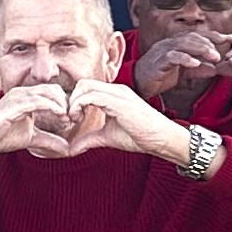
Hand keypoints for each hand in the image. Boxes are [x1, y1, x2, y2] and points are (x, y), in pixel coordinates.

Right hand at [0, 81, 76, 165]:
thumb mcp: (30, 138)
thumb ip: (48, 140)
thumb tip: (67, 149)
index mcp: (26, 97)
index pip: (53, 92)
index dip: (65, 104)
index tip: (72, 120)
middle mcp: (22, 93)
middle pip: (54, 89)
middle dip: (66, 103)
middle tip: (72, 119)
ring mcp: (17, 97)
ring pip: (48, 92)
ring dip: (61, 105)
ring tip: (67, 119)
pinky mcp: (14, 105)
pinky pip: (38, 101)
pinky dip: (52, 107)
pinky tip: (60, 116)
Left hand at [61, 79, 191, 164]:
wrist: (163, 139)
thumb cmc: (141, 137)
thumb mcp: (108, 137)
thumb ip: (89, 139)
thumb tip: (70, 149)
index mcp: (113, 95)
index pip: (86, 87)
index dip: (73, 101)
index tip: (71, 119)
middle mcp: (115, 90)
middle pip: (82, 83)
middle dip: (70, 100)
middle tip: (69, 119)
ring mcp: (117, 93)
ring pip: (84, 86)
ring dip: (73, 103)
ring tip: (73, 119)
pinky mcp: (118, 101)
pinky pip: (90, 96)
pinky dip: (79, 106)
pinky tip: (78, 118)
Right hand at [130, 30, 227, 99]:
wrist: (137, 84)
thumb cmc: (159, 76)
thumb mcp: (183, 73)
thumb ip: (198, 69)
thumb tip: (215, 69)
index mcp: (176, 43)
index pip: (197, 35)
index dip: (213, 36)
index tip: (228, 40)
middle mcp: (169, 43)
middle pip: (192, 37)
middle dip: (209, 43)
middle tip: (221, 53)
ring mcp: (162, 51)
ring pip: (184, 44)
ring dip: (201, 49)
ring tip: (214, 56)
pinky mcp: (157, 61)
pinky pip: (172, 57)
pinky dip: (185, 59)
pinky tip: (195, 63)